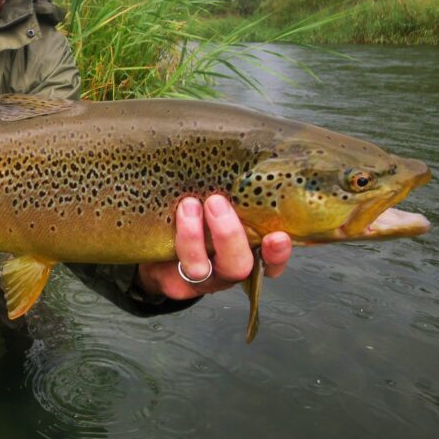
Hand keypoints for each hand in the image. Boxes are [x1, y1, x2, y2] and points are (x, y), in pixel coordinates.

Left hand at [136, 194, 291, 299]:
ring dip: (194, 236)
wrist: (160, 244)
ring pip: (202, 268)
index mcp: (249, 251)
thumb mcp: (220, 203)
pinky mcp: (175, 283)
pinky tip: (171, 216)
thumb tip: (248, 155)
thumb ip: (236, 192)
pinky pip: (174, 270)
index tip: (278, 236)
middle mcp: (228, 269)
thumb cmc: (199, 214)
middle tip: (216, 202)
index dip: (278, 253)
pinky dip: (174, 241)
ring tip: (188, 204)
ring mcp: (202, 279)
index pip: (272, 260)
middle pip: (239, 265)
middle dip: (228, 234)